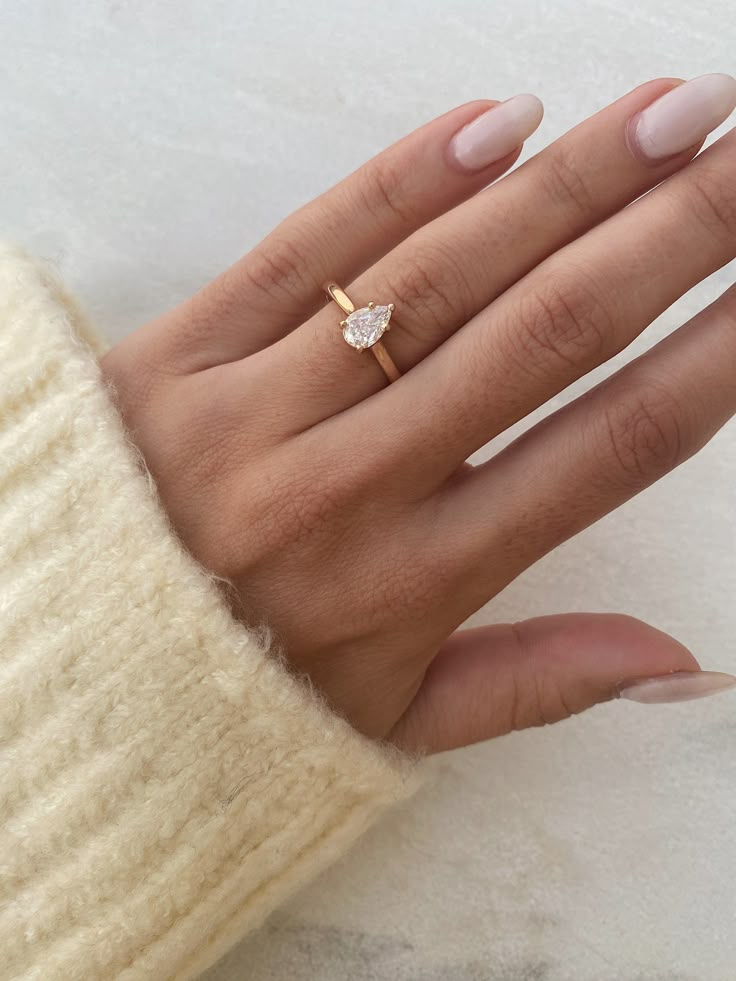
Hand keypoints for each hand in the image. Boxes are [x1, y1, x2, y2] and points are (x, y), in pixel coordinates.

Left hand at [101, 74, 735, 751]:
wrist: (60, 665)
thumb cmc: (235, 697)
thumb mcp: (390, 722)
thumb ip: (534, 684)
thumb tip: (685, 667)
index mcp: (414, 581)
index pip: (602, 450)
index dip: (707, 359)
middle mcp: (348, 487)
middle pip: (542, 335)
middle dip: (669, 231)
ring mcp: (258, 410)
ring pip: (438, 276)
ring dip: (565, 185)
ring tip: (667, 117)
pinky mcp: (181, 353)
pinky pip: (306, 250)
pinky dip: (404, 180)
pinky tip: (498, 123)